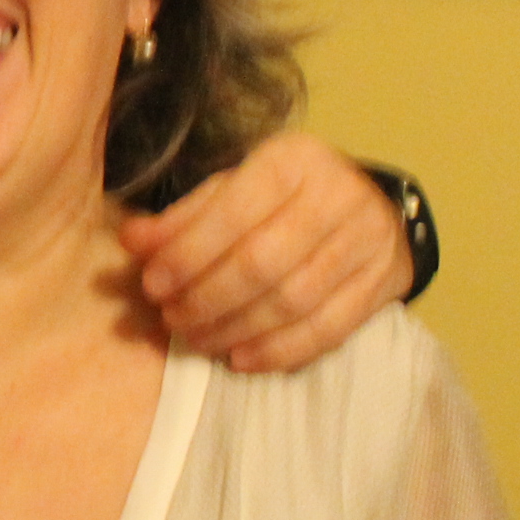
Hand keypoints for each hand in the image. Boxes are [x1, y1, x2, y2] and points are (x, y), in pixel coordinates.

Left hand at [119, 130, 408, 372]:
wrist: (369, 203)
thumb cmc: (282, 196)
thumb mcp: (231, 190)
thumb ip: (182, 219)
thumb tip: (132, 243)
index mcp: (293, 160)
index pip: (232, 214)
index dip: (187, 255)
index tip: (152, 285)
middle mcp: (338, 195)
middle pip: (263, 263)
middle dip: (208, 299)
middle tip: (172, 319)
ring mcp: (370, 241)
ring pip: (294, 301)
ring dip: (237, 329)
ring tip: (198, 340)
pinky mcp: (387, 282)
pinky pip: (330, 329)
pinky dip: (281, 351)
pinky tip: (242, 359)